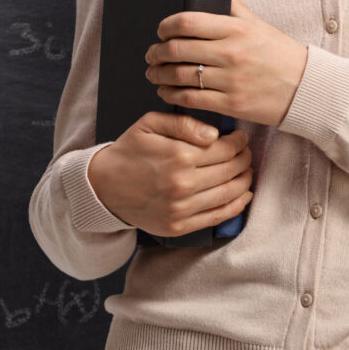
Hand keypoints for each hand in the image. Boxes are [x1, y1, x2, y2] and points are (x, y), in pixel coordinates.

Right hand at [85, 112, 252, 236]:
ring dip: (244, 180)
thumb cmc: (129, 151)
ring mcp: (181, 208)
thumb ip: (184, 124)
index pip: (226, 149)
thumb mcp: (150, 124)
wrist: (102, 186)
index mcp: (178, 156)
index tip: (240, 138)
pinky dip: (237, 205)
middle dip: (244, 159)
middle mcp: (183, 184)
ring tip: (246, 170)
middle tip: (245, 153)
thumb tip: (215, 135)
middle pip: (231, 170)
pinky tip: (244, 194)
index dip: (239, 142)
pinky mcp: (179, 226)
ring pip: (230, 193)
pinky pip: (218, 216)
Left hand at [146, 0, 310, 126]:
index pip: (188, 22)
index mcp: (237, 30)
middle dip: (156, 52)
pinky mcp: (231, 104)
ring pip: (179, 76)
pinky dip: (172, 95)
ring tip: (155, 74)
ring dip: (159, 75)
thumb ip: (238, 8)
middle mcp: (231, 53)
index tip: (161, 31)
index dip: (166, 26)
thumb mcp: (261, 26)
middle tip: (151, 54)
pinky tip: (167, 92)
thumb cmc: (283, 56)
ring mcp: (231, 80)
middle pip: (177, 49)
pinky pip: (191, 99)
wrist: (308, 88)